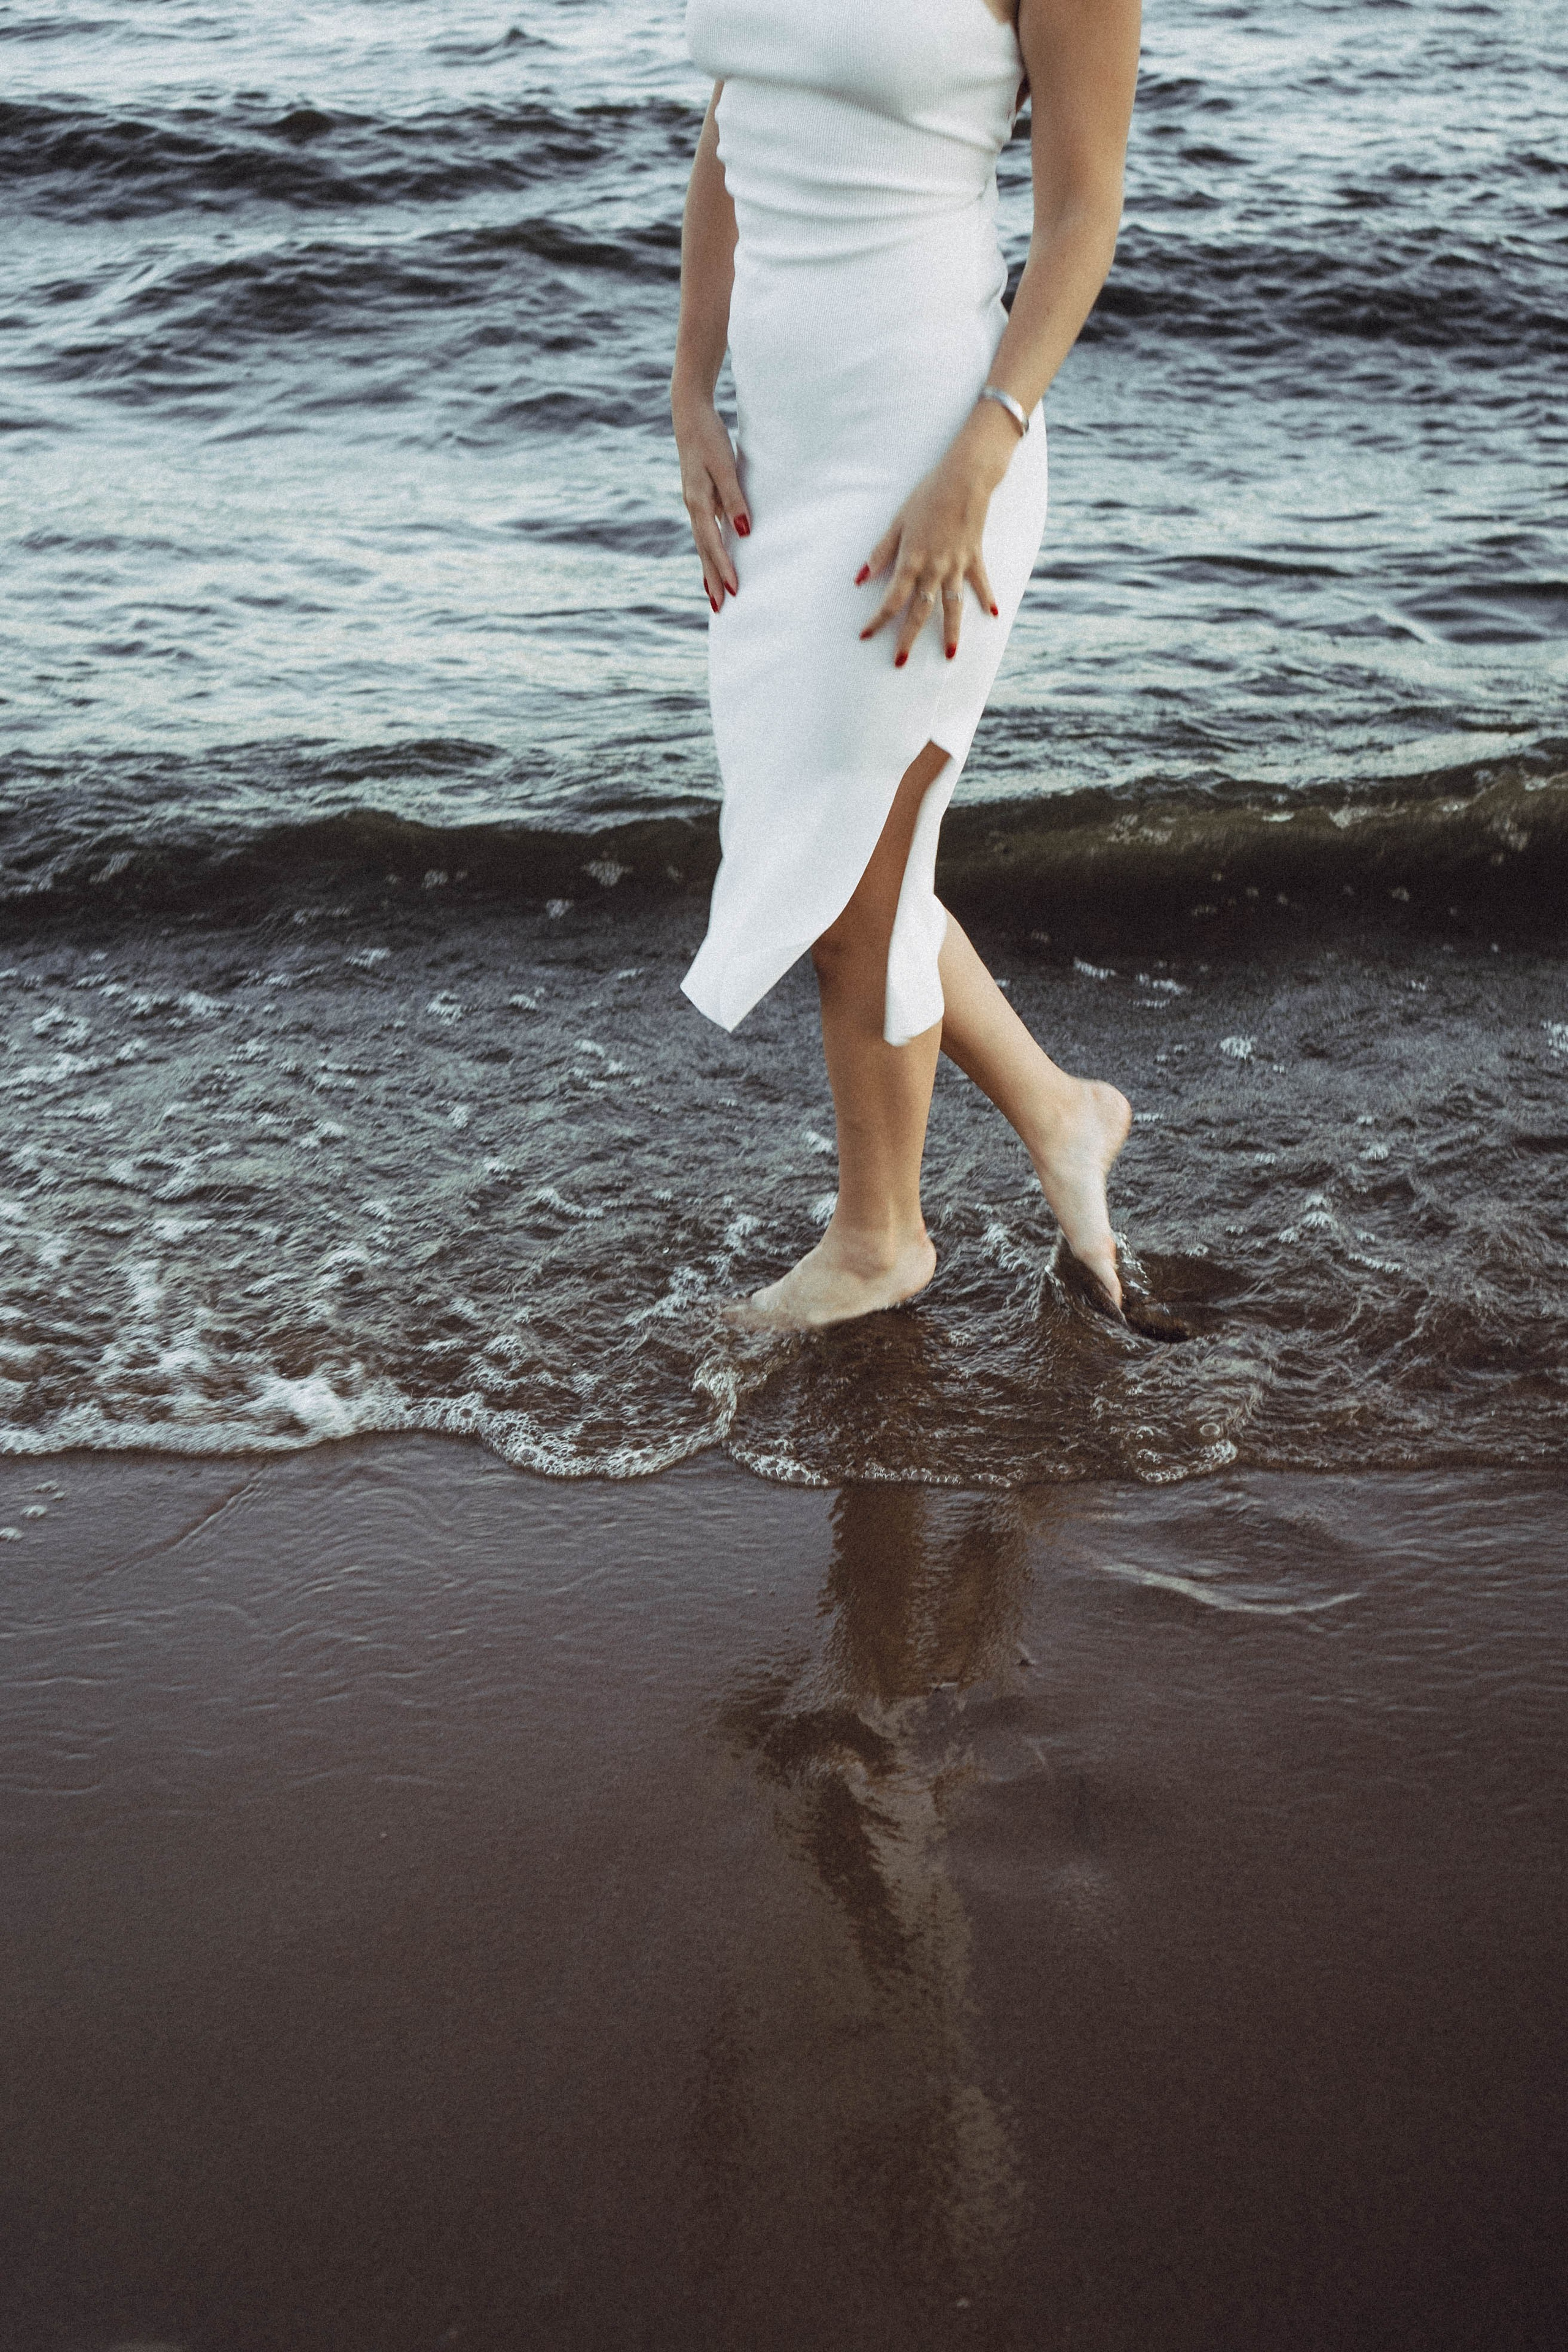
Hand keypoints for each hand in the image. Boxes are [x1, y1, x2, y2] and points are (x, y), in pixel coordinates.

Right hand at [674, 396, 748, 610]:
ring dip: (709, 570)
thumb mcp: (725, 465)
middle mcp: (694, 508)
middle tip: (721, 610)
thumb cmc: (710, 437)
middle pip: (704, 551)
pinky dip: (710, 551)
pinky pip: (706, 532)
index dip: (722, 568)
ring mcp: (695, 504)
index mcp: (699, 502)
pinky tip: (715, 562)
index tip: (733, 591)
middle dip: (712, 580)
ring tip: (715, 596)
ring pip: (703, 545)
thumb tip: (743, 531)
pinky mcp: (700, 499)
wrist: (689, 415)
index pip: (712, 543)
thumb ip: (735, 498)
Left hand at [855, 412, 1014, 664]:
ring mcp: (957, 565)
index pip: (891, 600)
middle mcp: (934, 568)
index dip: (877, 620)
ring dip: (951, 632)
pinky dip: (987, 598)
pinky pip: (980, 583)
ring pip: (952, 607)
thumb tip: (860, 578)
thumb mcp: (898, 521)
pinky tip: (993, 615)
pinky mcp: (975, 557)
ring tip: (949, 655)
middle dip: (908, 638)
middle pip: (919, 611)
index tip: (865, 635)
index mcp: (911, 560)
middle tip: (900, 663)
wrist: (964, 478)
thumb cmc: (927, 496)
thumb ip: (880, 552)